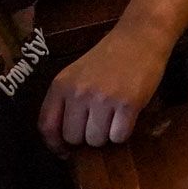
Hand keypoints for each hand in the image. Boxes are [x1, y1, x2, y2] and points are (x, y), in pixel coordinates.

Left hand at [40, 25, 172, 148]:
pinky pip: (119, 136)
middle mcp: (79, 93)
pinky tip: (126, 117)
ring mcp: (103, 99)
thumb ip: (66, 101)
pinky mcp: (128, 104)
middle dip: (86, 137)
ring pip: (96, 140)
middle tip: (99, 124)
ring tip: (114, 117)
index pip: (47, 125)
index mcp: (61, 84)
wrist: (140, 37)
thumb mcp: (77, 73)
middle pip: (74, 137)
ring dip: (106, 135)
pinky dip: (123, 132)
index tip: (65, 151)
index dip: (55, 144)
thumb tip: (63, 142)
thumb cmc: (109, 57)